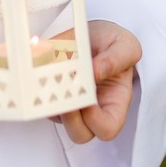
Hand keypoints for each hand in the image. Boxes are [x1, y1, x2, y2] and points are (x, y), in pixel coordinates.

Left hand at [52, 21, 141, 143]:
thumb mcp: (126, 45)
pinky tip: (43, 61)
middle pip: (78, 133)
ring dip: (52, 97)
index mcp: (114, 103)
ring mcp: (69, 103)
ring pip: (55, 116)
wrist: (93, 33)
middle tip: (65, 90)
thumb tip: (96, 71)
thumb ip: (117, 58)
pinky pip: (40, 96)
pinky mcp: (51, 91)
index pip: (107, 129)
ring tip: (53, 69)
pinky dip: (39, 82)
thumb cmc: (113, 44)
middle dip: (69, 117)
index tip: (88, 98)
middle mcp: (90, 110)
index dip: (96, 120)